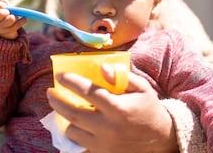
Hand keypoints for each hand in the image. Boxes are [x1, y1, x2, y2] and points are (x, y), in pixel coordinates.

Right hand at [0, 0, 25, 38]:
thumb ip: (1, 5)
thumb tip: (5, 2)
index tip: (3, 5)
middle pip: (0, 13)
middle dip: (6, 11)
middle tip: (8, 12)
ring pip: (10, 19)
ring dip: (15, 16)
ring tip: (14, 16)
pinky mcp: (7, 34)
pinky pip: (17, 26)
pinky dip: (22, 21)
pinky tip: (24, 19)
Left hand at [46, 66, 177, 152]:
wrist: (162, 141)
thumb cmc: (149, 109)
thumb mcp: (142, 88)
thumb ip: (121, 76)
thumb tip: (102, 68)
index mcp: (118, 108)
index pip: (88, 92)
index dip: (71, 82)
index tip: (59, 75)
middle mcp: (109, 128)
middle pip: (73, 113)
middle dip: (57, 101)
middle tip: (50, 92)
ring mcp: (104, 144)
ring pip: (73, 131)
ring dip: (65, 118)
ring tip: (63, 108)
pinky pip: (80, 145)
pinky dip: (73, 134)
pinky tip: (73, 124)